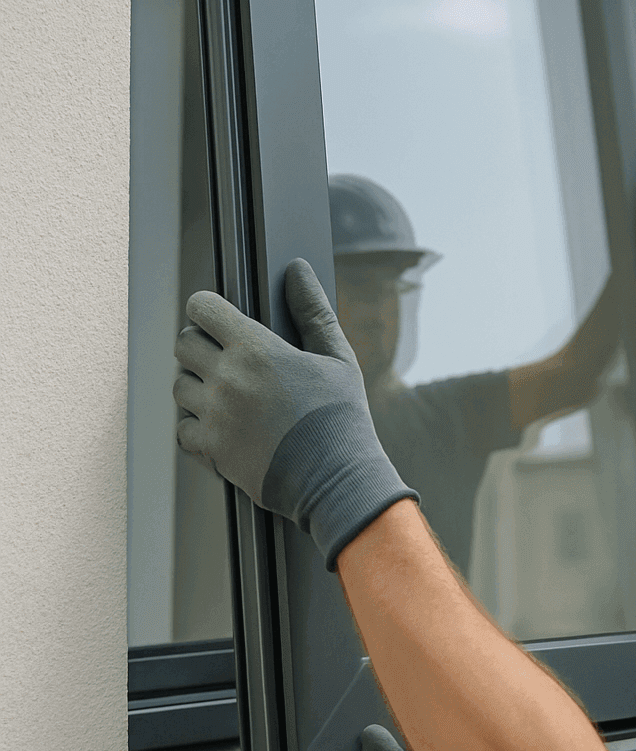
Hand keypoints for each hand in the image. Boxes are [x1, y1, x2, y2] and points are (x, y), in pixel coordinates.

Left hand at [173, 258, 416, 567]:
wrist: (336, 480)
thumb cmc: (341, 419)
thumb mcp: (337, 358)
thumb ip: (312, 310)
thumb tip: (298, 271)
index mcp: (256, 350)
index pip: (202, 309)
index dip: (208, 308)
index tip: (218, 318)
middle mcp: (227, 379)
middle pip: (184, 344)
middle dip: (201, 345)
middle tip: (227, 358)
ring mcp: (214, 416)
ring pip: (178, 385)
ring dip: (198, 385)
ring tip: (230, 394)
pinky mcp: (210, 448)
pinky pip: (183, 427)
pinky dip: (198, 424)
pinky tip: (225, 425)